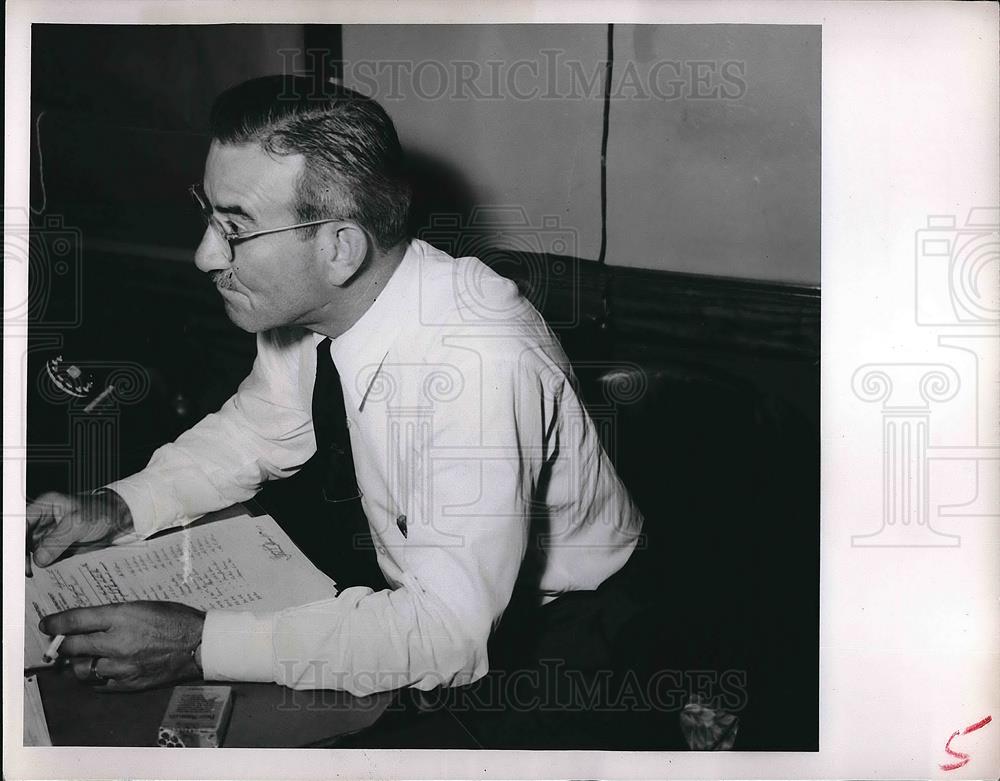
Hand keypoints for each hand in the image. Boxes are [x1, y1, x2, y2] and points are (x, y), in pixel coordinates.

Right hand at [27, 489, 133, 567]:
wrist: (120, 520)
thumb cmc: (102, 512)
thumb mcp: (80, 524)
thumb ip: (58, 540)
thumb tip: (38, 559)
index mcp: (45, 506)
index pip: (21, 524)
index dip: (16, 541)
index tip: (18, 557)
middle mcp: (43, 521)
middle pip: (22, 540)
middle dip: (22, 555)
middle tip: (26, 571)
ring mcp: (48, 535)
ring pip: (31, 551)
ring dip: (30, 563)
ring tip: (30, 575)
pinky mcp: (56, 547)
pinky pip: (44, 558)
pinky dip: (42, 567)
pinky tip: (40, 575)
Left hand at [39, 601, 204, 691]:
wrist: (200, 644)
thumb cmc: (175, 620)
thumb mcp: (143, 605)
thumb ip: (113, 615)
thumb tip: (85, 624)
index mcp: (122, 616)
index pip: (76, 621)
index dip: (56, 623)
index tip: (46, 625)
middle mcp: (118, 641)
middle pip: (73, 647)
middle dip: (63, 645)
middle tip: (62, 644)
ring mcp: (122, 665)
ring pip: (82, 669)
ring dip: (80, 662)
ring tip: (87, 657)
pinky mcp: (128, 683)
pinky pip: (98, 684)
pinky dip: (95, 677)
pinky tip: (102, 669)